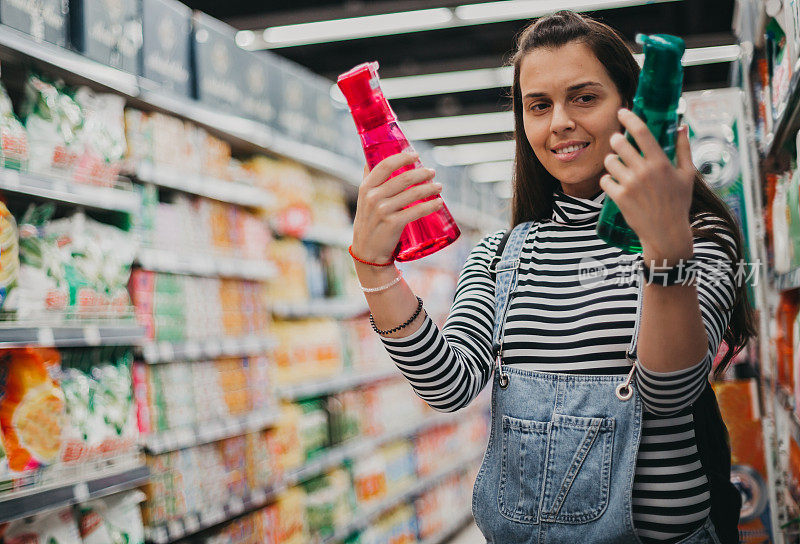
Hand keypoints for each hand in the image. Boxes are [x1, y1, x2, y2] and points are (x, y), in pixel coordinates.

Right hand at [352, 152, 442, 263]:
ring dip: (430, 188)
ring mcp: (383, 211)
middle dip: (422, 173)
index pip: (385, 165)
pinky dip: (431, 205)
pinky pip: (417, 211)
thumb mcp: (363, 199)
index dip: (402, 157)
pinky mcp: (394, 224)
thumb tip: (370, 159)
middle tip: (432, 172)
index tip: (415, 155)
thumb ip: (368, 180)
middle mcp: (373, 197)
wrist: (368, 251)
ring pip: (413, 193)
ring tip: (439, 187)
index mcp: (366, 187)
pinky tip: (439, 203)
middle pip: (404, 178)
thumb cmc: (369, 221)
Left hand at [599, 108, 693, 262]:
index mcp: (661, 163)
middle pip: (619, 143)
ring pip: (609, 161)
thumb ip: (684, 149)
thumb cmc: (678, 203)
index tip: (622, 111)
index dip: (630, 118)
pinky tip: (616, 184)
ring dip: (612, 161)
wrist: (666, 233)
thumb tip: (682, 126)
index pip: (642, 132)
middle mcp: (644, 171)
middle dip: (617, 141)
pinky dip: (608, 180)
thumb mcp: (687, 175)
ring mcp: (630, 184)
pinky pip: (604, 179)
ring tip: (620, 168)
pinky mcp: (619, 197)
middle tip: (619, 144)